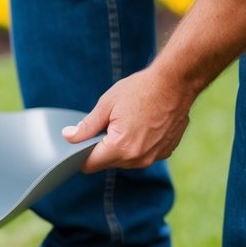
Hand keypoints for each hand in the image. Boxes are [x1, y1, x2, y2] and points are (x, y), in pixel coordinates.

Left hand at [61, 66, 195, 173]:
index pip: (89, 165)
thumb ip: (86, 126)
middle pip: (107, 163)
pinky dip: (137, 144)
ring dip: (120, 147)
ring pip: (125, 160)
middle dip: (101, 148)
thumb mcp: (107, 105)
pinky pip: (142, 154)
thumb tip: (69, 136)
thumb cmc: (141, 89)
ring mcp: (154, 156)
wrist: (177, 82)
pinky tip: (142, 125)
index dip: (80, 155)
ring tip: (127, 123)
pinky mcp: (165, 151)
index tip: (79, 143)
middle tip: (107, 124)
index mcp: (120, 148)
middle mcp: (138, 158)